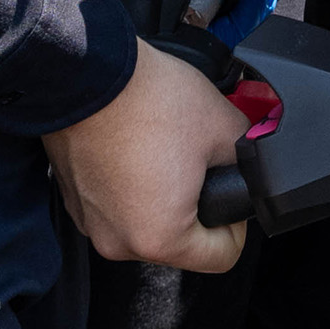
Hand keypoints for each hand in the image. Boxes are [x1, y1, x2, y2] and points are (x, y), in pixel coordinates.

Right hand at [48, 41, 252, 272]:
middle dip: (198, 205)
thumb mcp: (225, 127)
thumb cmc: (149, 99)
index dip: (238, 224)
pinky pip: (119, 207)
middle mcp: (119, 242)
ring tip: (167, 151)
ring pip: (148, 223)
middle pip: (181, 242)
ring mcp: (91, 224)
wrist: (89, 71)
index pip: (221, 257)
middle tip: (200, 163)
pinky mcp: (75, 202)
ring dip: (164, 195)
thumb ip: (249, 159)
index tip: (233, 191)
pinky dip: (133, 186)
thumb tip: (255, 165)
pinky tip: (139, 148)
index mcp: (159, 238)